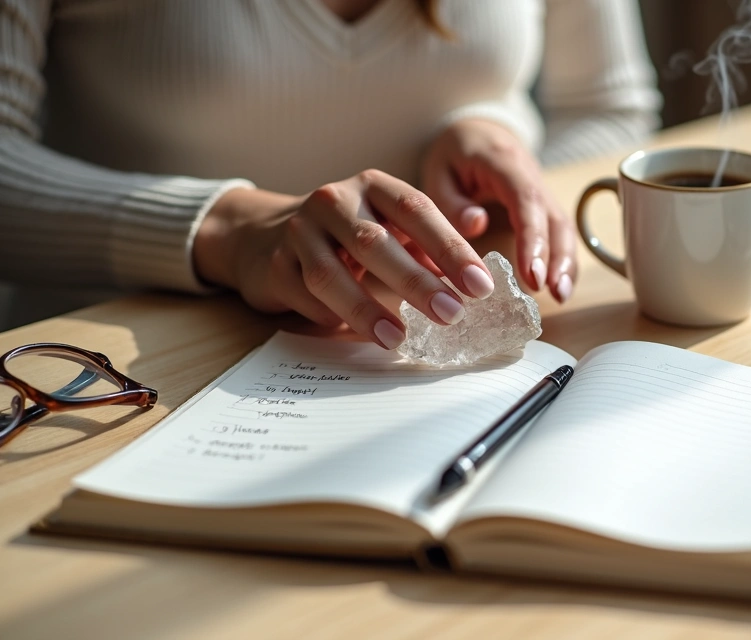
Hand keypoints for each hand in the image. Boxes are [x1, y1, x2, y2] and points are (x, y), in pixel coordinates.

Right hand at [194, 171, 496, 349]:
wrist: (266, 234)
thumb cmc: (349, 236)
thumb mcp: (391, 229)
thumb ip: (428, 249)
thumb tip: (474, 283)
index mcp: (374, 187)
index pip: (417, 211)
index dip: (451, 248)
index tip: (480, 285)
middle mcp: (335, 201)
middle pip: (375, 243)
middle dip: (416, 282)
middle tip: (451, 313)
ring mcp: (299, 231)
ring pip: (330, 274)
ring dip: (366, 309)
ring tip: (399, 338)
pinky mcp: (275, 264)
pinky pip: (304, 295)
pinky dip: (331, 316)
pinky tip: (354, 333)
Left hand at [422, 118, 576, 301]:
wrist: (479, 132)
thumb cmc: (457, 153)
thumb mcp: (439, 169)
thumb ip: (452, 200)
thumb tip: (476, 225)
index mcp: (505, 162)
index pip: (526, 199)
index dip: (532, 237)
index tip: (532, 274)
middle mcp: (532, 176)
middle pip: (555, 217)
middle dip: (557, 256)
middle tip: (551, 291)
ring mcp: (543, 192)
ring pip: (564, 228)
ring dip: (566, 263)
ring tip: (560, 296)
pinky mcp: (544, 207)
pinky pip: (560, 234)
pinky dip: (563, 261)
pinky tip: (559, 288)